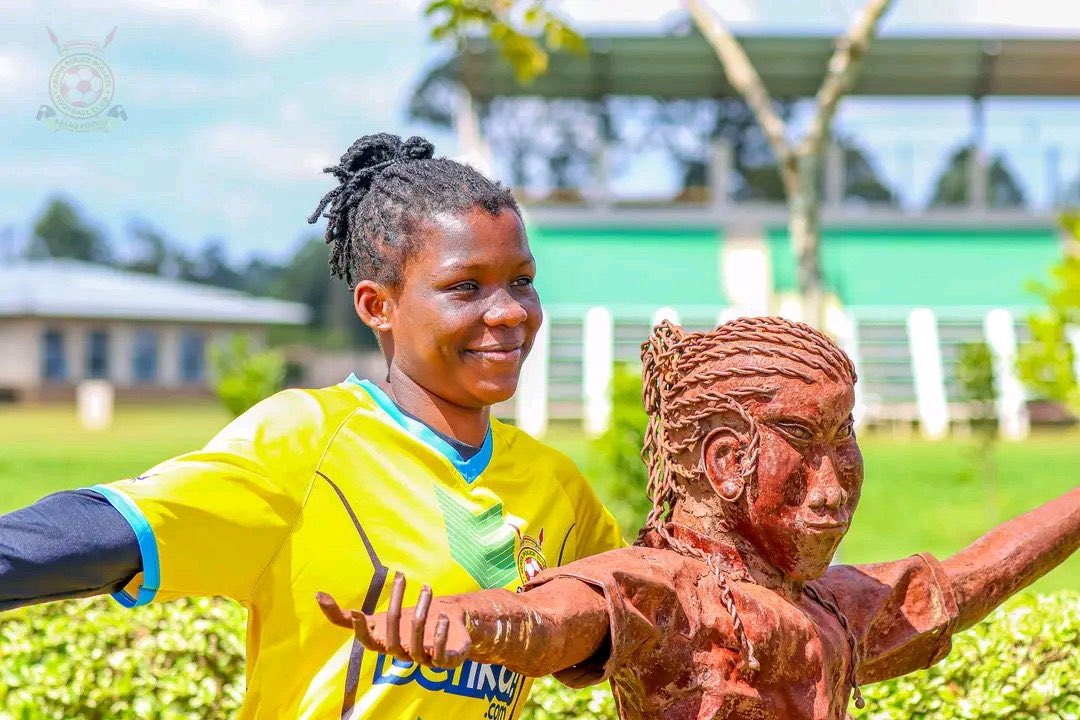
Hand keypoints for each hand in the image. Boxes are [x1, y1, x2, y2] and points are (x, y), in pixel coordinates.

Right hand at [316, 571, 472, 667]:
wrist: (448, 633)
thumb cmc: (406, 626)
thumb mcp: (377, 618)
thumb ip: (345, 616)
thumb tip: (317, 595)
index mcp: (384, 644)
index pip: (367, 642)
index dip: (361, 630)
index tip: (357, 612)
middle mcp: (401, 654)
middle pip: (394, 636)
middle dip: (397, 605)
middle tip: (401, 576)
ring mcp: (423, 660)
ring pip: (418, 642)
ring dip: (421, 613)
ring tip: (427, 587)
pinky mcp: (445, 662)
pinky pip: (440, 655)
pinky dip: (440, 635)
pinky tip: (443, 617)